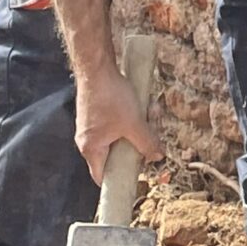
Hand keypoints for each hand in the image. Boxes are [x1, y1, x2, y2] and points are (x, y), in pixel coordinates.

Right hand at [74, 61, 162, 184]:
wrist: (97, 67)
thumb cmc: (110, 97)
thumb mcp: (134, 124)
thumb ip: (147, 143)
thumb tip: (158, 158)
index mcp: (91, 149)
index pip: (103, 176)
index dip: (120, 179)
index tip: (137, 176)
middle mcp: (88, 139)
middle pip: (118, 153)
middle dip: (140, 142)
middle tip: (153, 129)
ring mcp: (93, 125)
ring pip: (123, 134)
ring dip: (141, 124)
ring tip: (151, 109)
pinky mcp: (99, 112)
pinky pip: (120, 121)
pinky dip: (134, 114)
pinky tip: (146, 103)